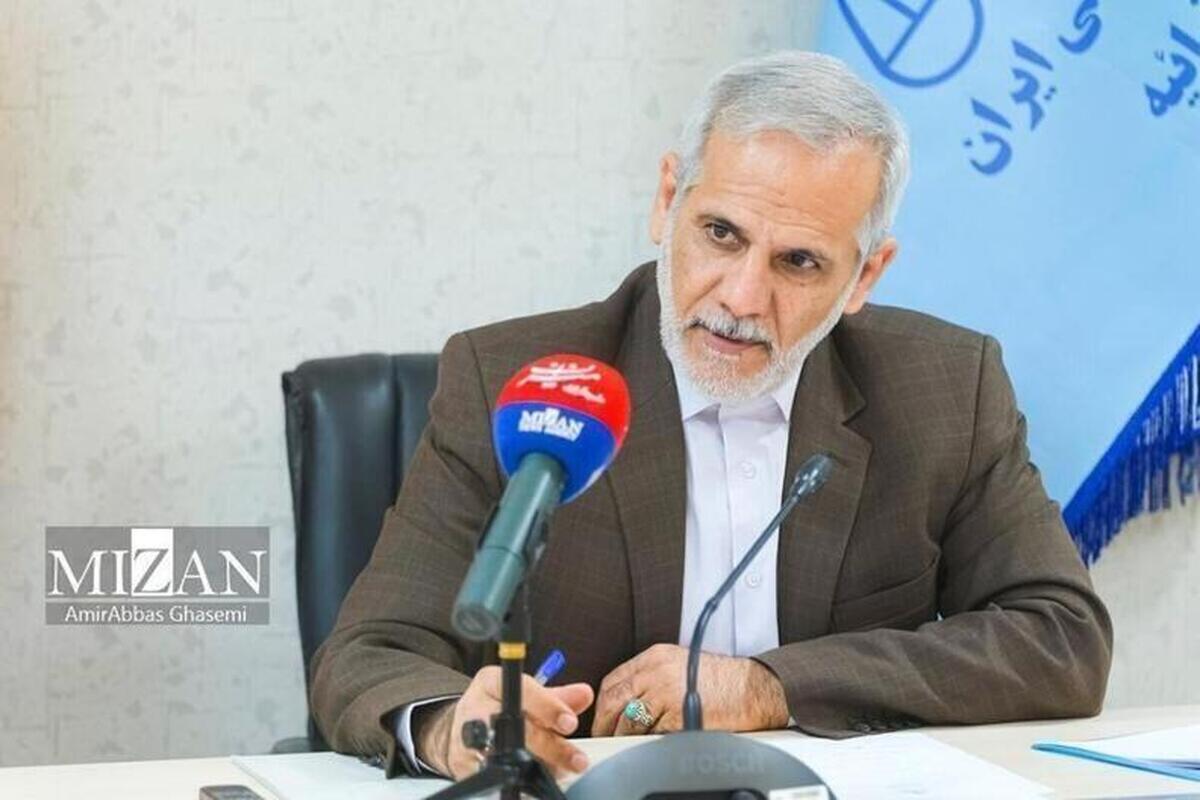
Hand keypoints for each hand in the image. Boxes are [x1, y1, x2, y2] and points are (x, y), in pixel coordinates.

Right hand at [414, 665, 594, 779]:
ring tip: (563, 770)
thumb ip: (556, 697)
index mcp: (492, 682)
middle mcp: (477, 708)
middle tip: (576, 758)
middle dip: (550, 746)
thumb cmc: (497, 706)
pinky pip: (496, 775)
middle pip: (516, 729)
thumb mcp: (524, 694)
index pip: (522, 692)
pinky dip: (521, 780)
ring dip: (540, 766)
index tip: (569, 722)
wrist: (462, 729)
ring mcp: (468, 739)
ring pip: (508, 756)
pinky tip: (537, 780)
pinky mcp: (465, 766)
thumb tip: (584, 695)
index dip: (548, 708)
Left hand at [590, 643, 788, 735]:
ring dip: (624, 735)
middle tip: (604, 736)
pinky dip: (648, 742)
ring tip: (626, 743)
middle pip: (614, 699)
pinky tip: (651, 744)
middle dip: (604, 722)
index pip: (614, 680)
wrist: (752, 688)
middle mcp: (657, 671)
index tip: (602, 717)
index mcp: (655, 657)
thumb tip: (627, 702)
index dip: (603, 703)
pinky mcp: (678, 715)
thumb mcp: (679, 664)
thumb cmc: (721, 680)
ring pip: (629, 721)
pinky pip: (651, 734)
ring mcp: (666, 693)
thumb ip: (651, 677)